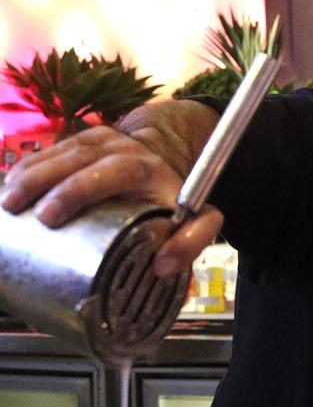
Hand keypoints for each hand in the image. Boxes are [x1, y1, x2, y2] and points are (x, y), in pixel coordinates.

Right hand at [0, 103, 223, 273]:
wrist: (167, 164)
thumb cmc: (175, 199)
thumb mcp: (199, 220)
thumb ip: (192, 242)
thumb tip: (162, 266)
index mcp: (147, 167)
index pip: (112, 171)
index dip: (78, 189)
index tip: (50, 216)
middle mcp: (122, 147)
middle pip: (77, 157)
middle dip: (43, 182)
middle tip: (16, 208)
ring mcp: (100, 140)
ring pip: (60, 149)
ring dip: (29, 172)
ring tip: (6, 200)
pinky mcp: (82, 141)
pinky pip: (52, 148)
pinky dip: (29, 165)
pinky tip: (9, 183)